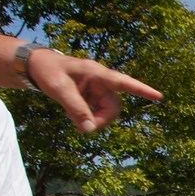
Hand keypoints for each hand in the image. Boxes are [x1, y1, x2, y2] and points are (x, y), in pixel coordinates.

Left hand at [28, 49, 161, 132]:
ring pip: (105, 112)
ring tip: (71, 120)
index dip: (142, 90)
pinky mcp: (90, 98)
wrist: (35, 66)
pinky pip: (95, 113)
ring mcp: (96, 91)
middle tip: (82, 129)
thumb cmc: (47, 71)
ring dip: (91, 121)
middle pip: (113, 107)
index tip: (159, 97)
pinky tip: (70, 115)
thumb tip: (89, 129)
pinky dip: (85, 119)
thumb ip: (75, 109)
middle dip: (101, 120)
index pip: (123, 82)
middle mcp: (101, 82)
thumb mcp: (59, 89)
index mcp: (97, 73)